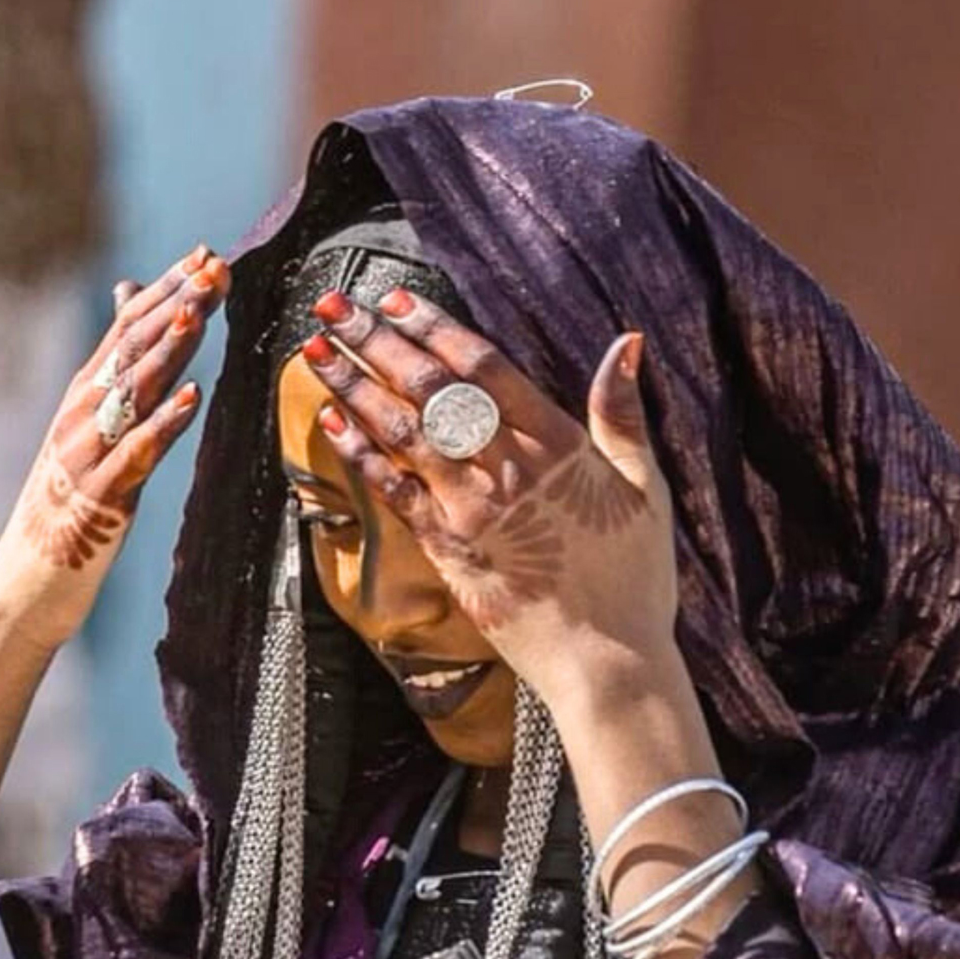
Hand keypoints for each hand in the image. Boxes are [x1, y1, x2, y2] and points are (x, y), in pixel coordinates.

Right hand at [0, 245, 228, 648]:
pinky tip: (193, 397)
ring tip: (199, 312)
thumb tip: (129, 299)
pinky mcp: (102, 497)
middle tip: (213, 267)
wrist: (28, 578)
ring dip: (168, 350)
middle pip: (132, 349)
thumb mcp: (86, 430)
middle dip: (175, 305)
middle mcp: (81, 416)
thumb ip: (113, 367)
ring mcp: (88, 455)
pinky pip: (137, 454)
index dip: (165, 289)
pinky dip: (164, 423)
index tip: (204, 254)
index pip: (127, 328)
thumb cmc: (67, 504)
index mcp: (82, 396)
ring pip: (134, 391)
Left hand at [301, 287, 677, 709]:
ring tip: (314, 349)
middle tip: (333, 303)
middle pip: (429, 390)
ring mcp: (470, 510)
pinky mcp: (446, 550)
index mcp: (559, 445)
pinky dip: (358, 454)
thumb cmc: (634, 576)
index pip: (483, 368)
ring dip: (353, 387)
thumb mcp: (645, 488)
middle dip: (375, 341)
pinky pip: (393, 492)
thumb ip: (623, 414)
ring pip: (400, 433)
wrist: (605, 661)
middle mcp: (507, 470)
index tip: (395, 297)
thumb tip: (627, 342)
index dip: (434, 328)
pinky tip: (330, 422)